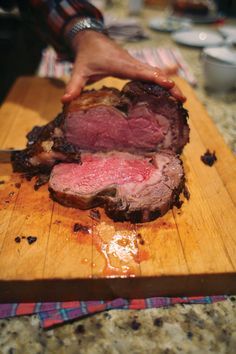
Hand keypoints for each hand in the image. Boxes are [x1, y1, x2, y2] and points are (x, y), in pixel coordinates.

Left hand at [61, 31, 185, 102]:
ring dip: (169, 85)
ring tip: (181, 99)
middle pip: (154, 73)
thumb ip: (74, 86)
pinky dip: (162, 82)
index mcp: (120, 64)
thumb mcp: (79, 70)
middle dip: (169, 85)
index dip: (154, 78)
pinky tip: (171, 91)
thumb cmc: (86, 55)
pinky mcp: (136, 67)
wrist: (91, 39)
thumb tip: (65, 101)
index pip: (140, 72)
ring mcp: (135, 64)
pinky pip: (152, 74)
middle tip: (182, 98)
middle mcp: (131, 63)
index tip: (168, 84)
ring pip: (156, 73)